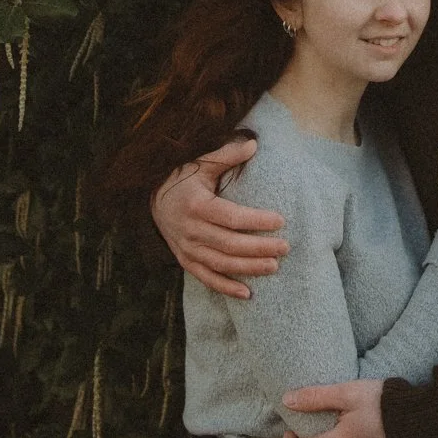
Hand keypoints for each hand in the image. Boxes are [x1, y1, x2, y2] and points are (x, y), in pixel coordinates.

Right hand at [151, 140, 288, 296]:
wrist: (152, 199)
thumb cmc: (182, 179)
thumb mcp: (201, 163)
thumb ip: (227, 154)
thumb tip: (254, 144)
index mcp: (196, 205)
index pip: (231, 217)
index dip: (256, 220)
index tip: (281, 221)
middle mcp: (190, 230)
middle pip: (229, 244)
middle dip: (259, 247)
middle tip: (285, 247)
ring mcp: (187, 248)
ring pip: (221, 263)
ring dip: (248, 268)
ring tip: (274, 266)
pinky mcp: (185, 260)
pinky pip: (206, 278)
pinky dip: (226, 287)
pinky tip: (247, 293)